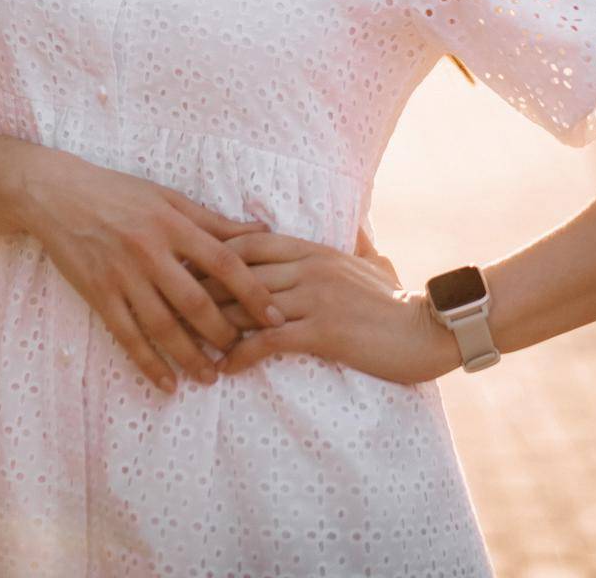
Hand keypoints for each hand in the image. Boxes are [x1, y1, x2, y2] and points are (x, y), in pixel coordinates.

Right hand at [19, 146, 285, 394]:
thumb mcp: (168, 197)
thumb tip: (261, 231)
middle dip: (223, 332)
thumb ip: (212, 220)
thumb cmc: (119, 192)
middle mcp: (149, 251)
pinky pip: (127, 336)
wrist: (59, 195)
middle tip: (244, 352)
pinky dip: (148, 363)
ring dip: (190, 355)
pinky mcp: (98, 294)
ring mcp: (122, 275)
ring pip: (163, 325)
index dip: (252, 291)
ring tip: (211, 376)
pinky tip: (167, 383)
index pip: (223, 262)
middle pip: (195, 301)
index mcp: (172, 223)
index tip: (275, 316)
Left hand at [192, 223, 458, 383]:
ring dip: (213, 326)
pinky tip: (224, 368)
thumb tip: (356, 226)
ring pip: (248, 306)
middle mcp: (308, 267)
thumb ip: (356, 243)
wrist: (428, 330)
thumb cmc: (397, 301)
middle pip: (238, 272)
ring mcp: (314, 297)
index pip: (248, 243)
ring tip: (185, 342)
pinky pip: (270, 340)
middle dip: (200, 288)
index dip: (211, 255)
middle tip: (167, 304)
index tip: (182, 268)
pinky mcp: (322, 331)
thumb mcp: (372, 262)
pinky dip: (242, 354)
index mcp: (313, 248)